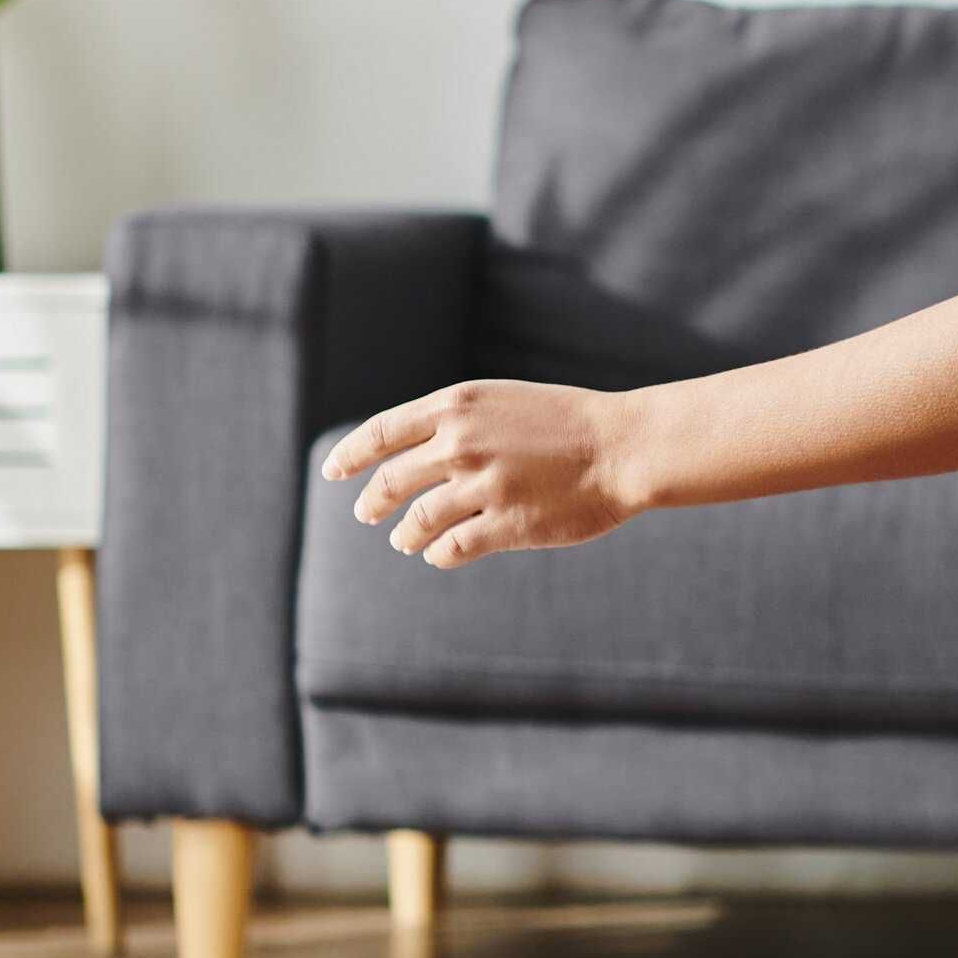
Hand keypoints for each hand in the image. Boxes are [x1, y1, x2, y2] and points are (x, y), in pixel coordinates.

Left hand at [322, 379, 638, 568]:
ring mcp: (481, 486)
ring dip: (405, 535)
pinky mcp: (504, 525)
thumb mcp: (504, 404)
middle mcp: (460, 444)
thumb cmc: (570, 423)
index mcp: (457, 407)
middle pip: (389, 481)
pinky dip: (438, 554)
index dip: (349, 455)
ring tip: (405, 541)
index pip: (380, 433)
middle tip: (367, 513)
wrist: (624, 446)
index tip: (332, 471)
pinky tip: (440, 554)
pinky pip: (451, 548)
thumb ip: (458, 424)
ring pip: (415, 521)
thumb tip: (413, 455)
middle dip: (372, 501)